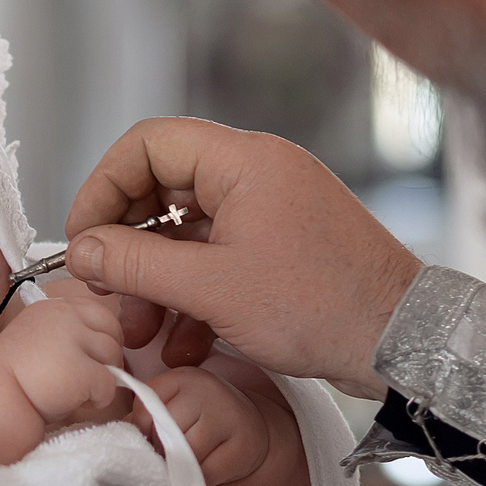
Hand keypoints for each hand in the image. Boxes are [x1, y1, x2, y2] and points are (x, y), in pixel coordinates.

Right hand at [0, 289, 126, 427]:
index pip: (99, 314)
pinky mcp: (81, 369)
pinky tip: (76, 403)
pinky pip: (109, 385)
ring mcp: (73, 340)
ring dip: (101, 379)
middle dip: (106, 357)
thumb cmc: (15, 378)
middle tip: (87, 376)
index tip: (86, 357)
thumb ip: (69, 335)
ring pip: (114, 357)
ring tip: (76, 391)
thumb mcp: (41, 341)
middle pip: (113, 332)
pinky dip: (99, 400)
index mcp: (53, 308)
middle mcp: (65, 316)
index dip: (99, 338)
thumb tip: (103, 347)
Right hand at [65, 119, 419, 398]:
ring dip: (156, 280)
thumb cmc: (322, 306)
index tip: (83, 238)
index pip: (147, 144)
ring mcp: (271, 208)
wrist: (403, 340)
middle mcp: (257, 173)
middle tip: (106, 291)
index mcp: (243, 161)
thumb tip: (82, 249)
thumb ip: (138, 264)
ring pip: (186, 230)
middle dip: (127, 244)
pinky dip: (192, 293)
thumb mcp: (214, 289)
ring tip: (141, 331)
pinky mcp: (280, 245)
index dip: (103, 187)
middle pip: (162, 188)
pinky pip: (217, 255)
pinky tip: (183, 342)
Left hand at [132, 366, 271, 485]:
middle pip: (168, 427)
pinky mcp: (244, 444)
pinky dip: (200, 478)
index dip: (142, 426)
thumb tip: (122, 433)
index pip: (147, 402)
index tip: (148, 436)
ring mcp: (229, 415)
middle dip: (162, 447)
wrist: (247, 432)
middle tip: (169, 453)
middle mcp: (207, 390)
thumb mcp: (172, 409)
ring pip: (189, 450)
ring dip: (181, 464)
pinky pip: (208, 471)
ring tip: (185, 462)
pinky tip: (205, 470)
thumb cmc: (197, 422)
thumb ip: (145, 417)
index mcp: (183, 378)